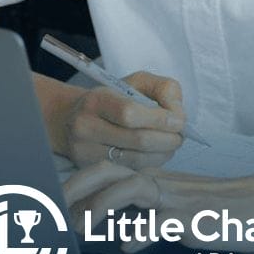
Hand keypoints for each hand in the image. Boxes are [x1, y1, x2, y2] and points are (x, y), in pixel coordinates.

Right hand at [56, 71, 186, 169]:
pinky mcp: (91, 169)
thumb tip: (178, 115)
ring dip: (163, 153)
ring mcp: (85, 152)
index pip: (130, 114)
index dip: (160, 120)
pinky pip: (131, 171)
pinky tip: (156, 153)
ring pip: (137, 160)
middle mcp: (85, 127)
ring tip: (170, 144)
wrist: (73, 118)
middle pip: (138, 140)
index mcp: (97, 100)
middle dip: (168, 139)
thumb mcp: (137, 83)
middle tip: (180, 135)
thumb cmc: (114, 99)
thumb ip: (163, 89)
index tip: (179, 121)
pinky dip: (151, 163)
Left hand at [62, 162, 253, 253]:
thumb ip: (148, 217)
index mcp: (153, 179)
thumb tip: (120, 235)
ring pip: (131, 188)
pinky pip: (161, 221)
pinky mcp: (192, 218)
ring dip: (100, 205)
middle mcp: (159, 182)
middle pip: (108, 170)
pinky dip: (141, 231)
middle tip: (51, 209)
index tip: (51, 200)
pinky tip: (127, 245)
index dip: (76, 181)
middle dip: (75, 186)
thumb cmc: (220, 209)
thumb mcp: (178, 211)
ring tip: (80, 228)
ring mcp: (175, 199)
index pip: (107, 169)